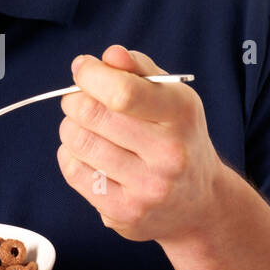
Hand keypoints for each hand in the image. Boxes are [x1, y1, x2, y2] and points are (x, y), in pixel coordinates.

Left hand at [57, 44, 222, 244]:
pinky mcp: (124, 213)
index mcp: (181, 115)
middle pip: (92, 114)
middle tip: (79, 99)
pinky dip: (70, 155)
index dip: (90, 75)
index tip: (82, 68)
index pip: (122, 93)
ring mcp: (147, 188)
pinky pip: (74, 172)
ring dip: (70, 126)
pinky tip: (87, 153)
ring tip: (84, 126)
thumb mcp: (172, 97)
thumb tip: (108, 55)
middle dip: (75, 99)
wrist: (199, 205)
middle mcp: (168, 154)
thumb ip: (139, 70)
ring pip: (78, 142)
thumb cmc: (178, 138)